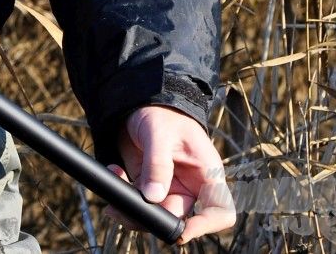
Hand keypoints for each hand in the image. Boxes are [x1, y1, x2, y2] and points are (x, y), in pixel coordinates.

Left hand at [109, 105, 236, 243]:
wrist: (142, 104)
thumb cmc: (162, 114)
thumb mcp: (160, 134)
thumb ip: (158, 165)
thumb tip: (153, 198)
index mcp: (207, 175)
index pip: (220, 212)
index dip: (205, 226)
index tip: (182, 232)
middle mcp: (190, 187)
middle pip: (178, 218)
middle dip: (152, 217)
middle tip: (126, 207)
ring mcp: (168, 188)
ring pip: (153, 214)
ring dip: (132, 207)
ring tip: (116, 182)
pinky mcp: (148, 185)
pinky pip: (136, 201)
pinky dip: (122, 192)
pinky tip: (114, 171)